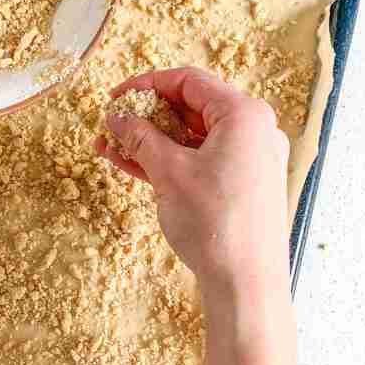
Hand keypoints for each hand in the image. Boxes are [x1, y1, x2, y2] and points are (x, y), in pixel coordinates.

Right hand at [97, 67, 291, 294]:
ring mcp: (250, 159)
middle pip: (191, 109)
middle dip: (146, 117)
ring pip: (192, 139)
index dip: (147, 85)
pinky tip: (131, 164)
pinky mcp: (242, 185)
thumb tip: (117, 117)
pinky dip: (169, 161)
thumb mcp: (169, 172)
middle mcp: (253, 131)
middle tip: (111, 124)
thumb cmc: (215, 222)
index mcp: (244, 115)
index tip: (115, 97)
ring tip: (110, 147)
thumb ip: (140, 137)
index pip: (190, 82)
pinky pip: (200, 162)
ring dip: (151, 141)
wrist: (246, 283)